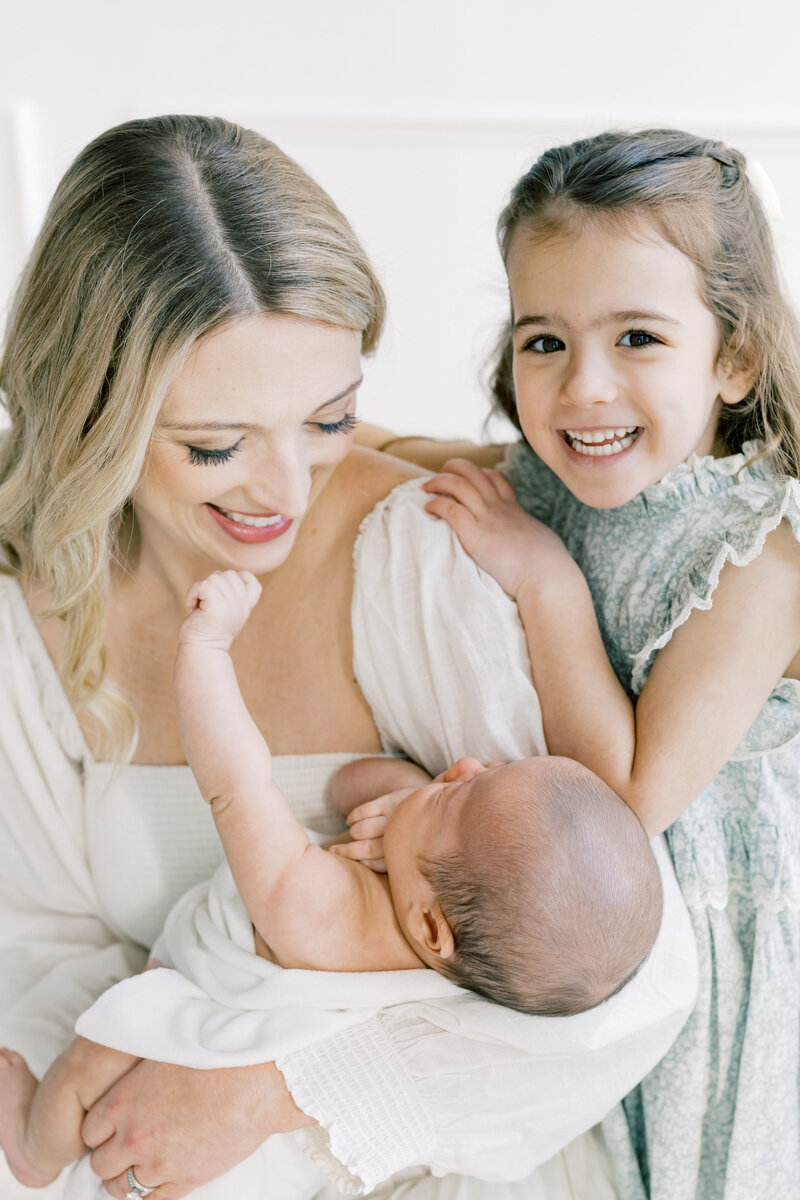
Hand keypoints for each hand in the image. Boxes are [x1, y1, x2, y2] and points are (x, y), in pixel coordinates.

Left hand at [82, 1057, 311, 1198]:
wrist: (256, 1079)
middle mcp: (134, 1136)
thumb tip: (131, 1082)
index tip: (113, 1127)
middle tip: (126, 1147)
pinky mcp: (184, 1181)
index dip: (100, 1130)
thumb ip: (137, 1078)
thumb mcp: (165, 1055)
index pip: (89, 1131)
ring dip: (126, 1178)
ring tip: (141, 1166)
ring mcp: (158, 1163)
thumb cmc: (215, 1056)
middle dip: (111, 1156)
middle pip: (100, 1163)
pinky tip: (159, 1178)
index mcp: (123, 1102)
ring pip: (121, 1188)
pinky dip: (149, 1193)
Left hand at [178, 570, 261, 649]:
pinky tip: (191, 605)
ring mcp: (231, 605)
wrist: (201, 651)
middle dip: (213, 583)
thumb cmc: (206, 630)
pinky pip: (203, 585)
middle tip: (206, 602)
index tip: (222, 594)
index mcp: (245, 606)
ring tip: (199, 606)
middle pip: (229, 574)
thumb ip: (225, 592)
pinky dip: (192, 592)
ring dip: (200, 589)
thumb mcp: (223, 609)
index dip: (237, 579)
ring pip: (214, 577)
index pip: (251, 581)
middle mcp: (241, 605)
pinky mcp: (217, 606)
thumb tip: (216, 574)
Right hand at [329, 788, 412, 871]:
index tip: (352, 862)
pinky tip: (350, 821)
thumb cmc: (410, 835)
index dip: (360, 862)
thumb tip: (361, 863)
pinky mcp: (391, 801)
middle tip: (334, 850)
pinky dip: (353, 817)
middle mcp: (401, 836)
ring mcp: (396, 817)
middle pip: (366, 848)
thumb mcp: (406, 853)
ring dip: (353, 832)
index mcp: (405, 855)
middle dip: (346, 851)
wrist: (430, 805)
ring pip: (362, 830)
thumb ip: (388, 861)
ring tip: (354, 833)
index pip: (376, 864)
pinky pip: (364, 811)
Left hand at [423, 459, 572, 600]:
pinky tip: (428, 508)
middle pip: (474, 473)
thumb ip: (531, 539)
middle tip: (441, 475)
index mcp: (515, 510)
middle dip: (454, 468)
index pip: (496, 479)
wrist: (547, 579)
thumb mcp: (542, 543)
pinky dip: (436, 504)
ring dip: (439, 481)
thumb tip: (535, 548)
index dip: (478, 474)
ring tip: (426, 487)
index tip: (467, 480)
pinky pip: (451, 509)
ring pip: (459, 485)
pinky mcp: (476, 535)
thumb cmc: (548, 570)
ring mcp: (488, 519)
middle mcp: (500, 508)